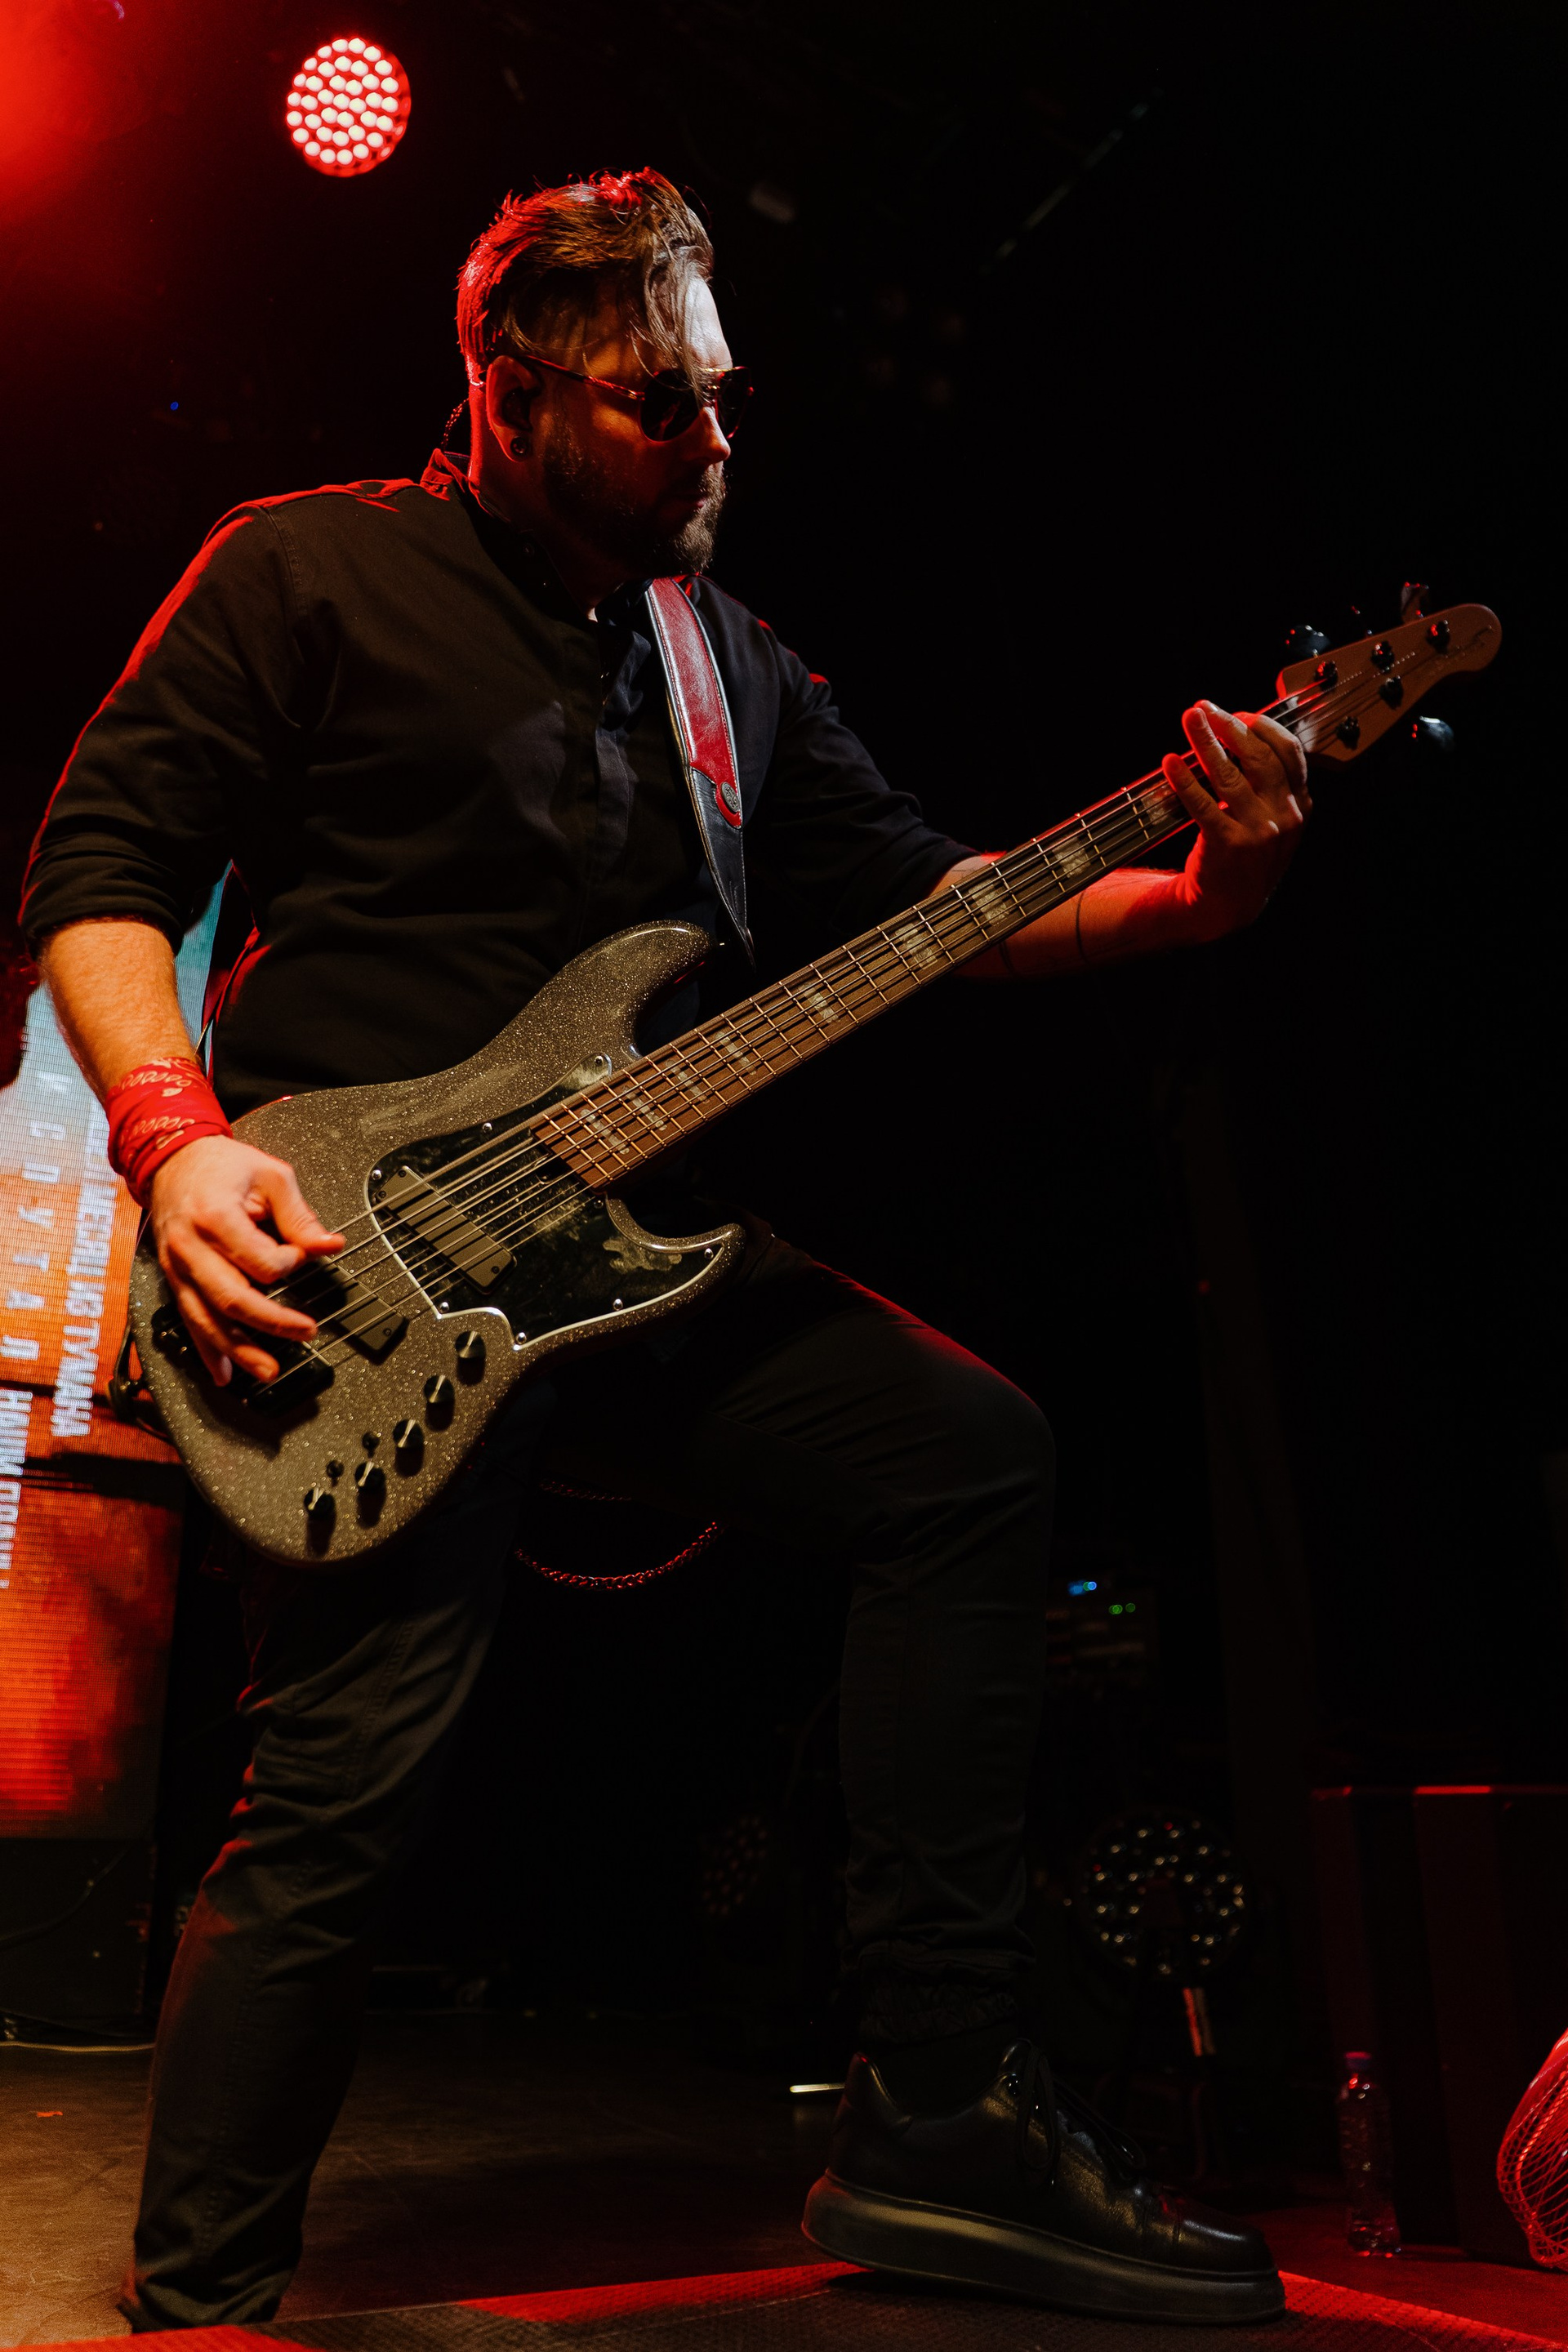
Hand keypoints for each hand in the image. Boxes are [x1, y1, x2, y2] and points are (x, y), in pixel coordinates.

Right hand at [148, 1134, 344, 1386]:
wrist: (173, 1162)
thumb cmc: (222, 1167)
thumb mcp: (271, 1177)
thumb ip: (300, 1217)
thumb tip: (330, 1246)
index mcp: (213, 1216)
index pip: (258, 1259)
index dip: (289, 1263)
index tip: (302, 1256)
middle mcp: (189, 1247)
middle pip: (231, 1298)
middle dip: (271, 1322)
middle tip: (306, 1331)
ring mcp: (177, 1267)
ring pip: (206, 1319)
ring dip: (239, 1350)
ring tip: (269, 1369)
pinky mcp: (175, 1279)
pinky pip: (189, 1320)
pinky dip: (207, 1350)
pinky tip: (223, 1372)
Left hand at [1162, 700, 1311, 941]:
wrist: (1229, 908)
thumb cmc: (1246, 858)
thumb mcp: (1275, 822)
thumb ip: (1271, 785)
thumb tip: (1244, 734)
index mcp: (1299, 805)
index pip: (1289, 752)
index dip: (1262, 727)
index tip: (1238, 715)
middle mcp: (1284, 816)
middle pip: (1259, 757)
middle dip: (1231, 726)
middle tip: (1205, 708)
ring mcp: (1258, 831)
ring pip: (1230, 775)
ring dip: (1206, 742)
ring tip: (1190, 719)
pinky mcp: (1228, 845)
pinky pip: (1202, 805)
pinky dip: (1185, 780)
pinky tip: (1170, 763)